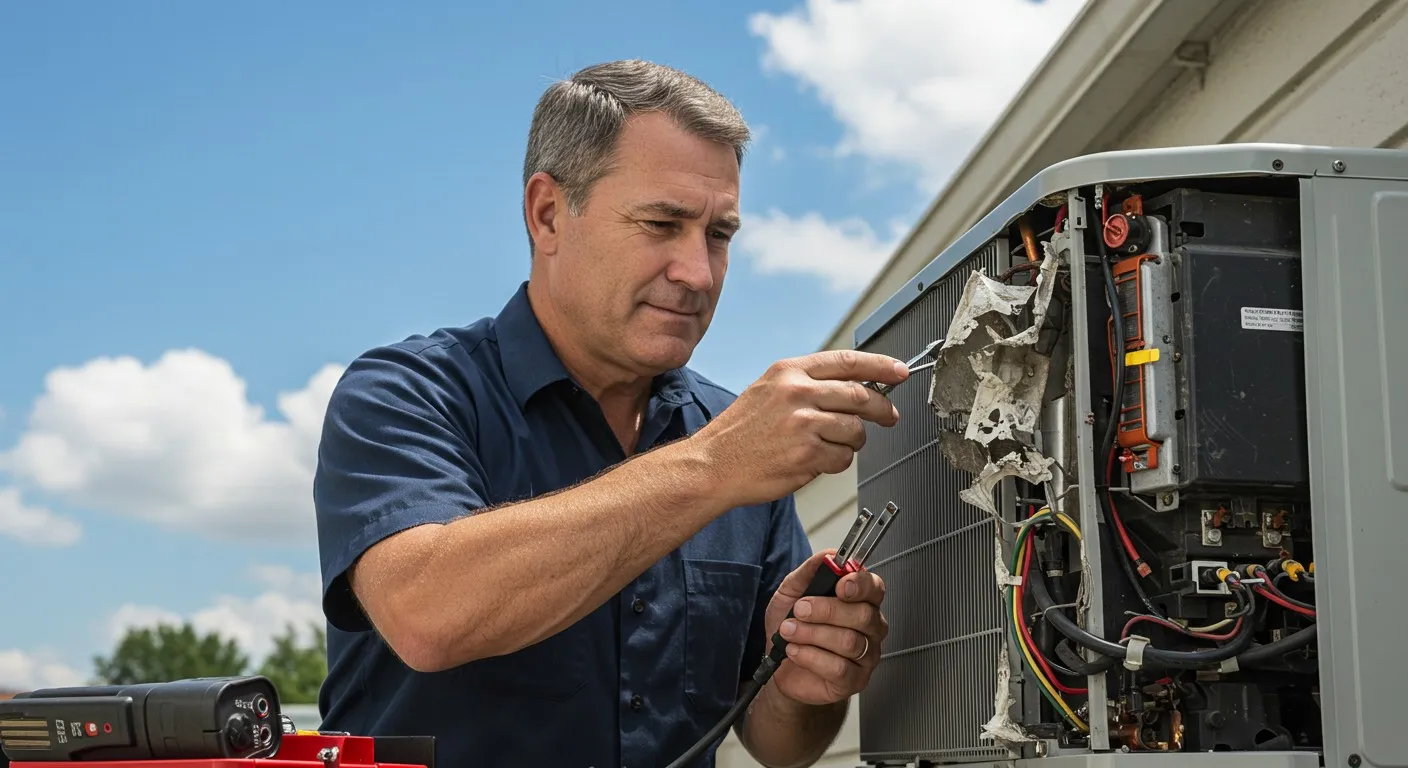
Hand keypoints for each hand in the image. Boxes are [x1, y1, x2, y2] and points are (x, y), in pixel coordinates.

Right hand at [693, 350, 907, 507]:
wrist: (712, 465)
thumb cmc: (739, 433)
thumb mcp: (768, 391)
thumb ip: (807, 384)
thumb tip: (854, 387)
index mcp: (788, 371)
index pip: (847, 362)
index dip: (881, 366)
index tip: (900, 371)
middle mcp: (797, 392)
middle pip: (860, 395)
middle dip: (882, 409)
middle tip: (889, 416)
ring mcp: (802, 423)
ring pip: (855, 430)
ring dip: (853, 441)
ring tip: (831, 445)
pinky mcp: (807, 454)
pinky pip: (843, 458)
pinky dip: (837, 462)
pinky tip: (816, 461)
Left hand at [764, 550, 887, 706]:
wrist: (780, 667)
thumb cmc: (791, 627)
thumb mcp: (790, 594)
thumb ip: (808, 573)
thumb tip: (827, 555)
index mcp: (860, 601)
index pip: (874, 588)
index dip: (860, 585)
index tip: (839, 584)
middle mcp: (870, 627)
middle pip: (862, 615)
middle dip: (826, 610)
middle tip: (800, 610)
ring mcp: (866, 656)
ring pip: (849, 642)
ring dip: (812, 634)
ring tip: (789, 631)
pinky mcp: (855, 681)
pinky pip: (839, 668)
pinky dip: (811, 656)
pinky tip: (795, 651)